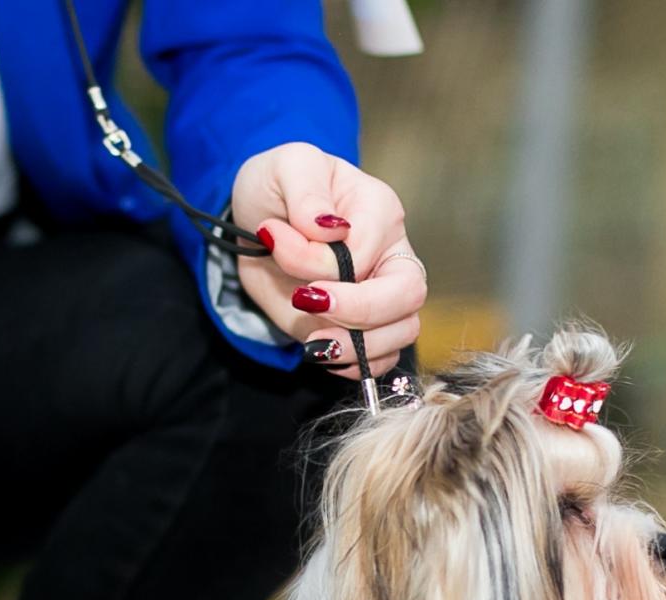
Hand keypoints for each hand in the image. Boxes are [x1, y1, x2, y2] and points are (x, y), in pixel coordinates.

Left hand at [231, 143, 426, 378]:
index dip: (320, 260)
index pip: (367, 249)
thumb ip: (306, 192)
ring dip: (355, 345)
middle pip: (407, 294)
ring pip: (402, 331)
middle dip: (356, 310)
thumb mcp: (286, 168)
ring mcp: (381, 293)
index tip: (273, 242)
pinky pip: (382, 358)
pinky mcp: (363, 326)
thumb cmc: (278, 188)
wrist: (259, 221)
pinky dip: (355, 365)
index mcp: (378, 210)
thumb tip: (328, 230)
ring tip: (310, 342)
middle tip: (305, 303)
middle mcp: (389, 253)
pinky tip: (320, 352)